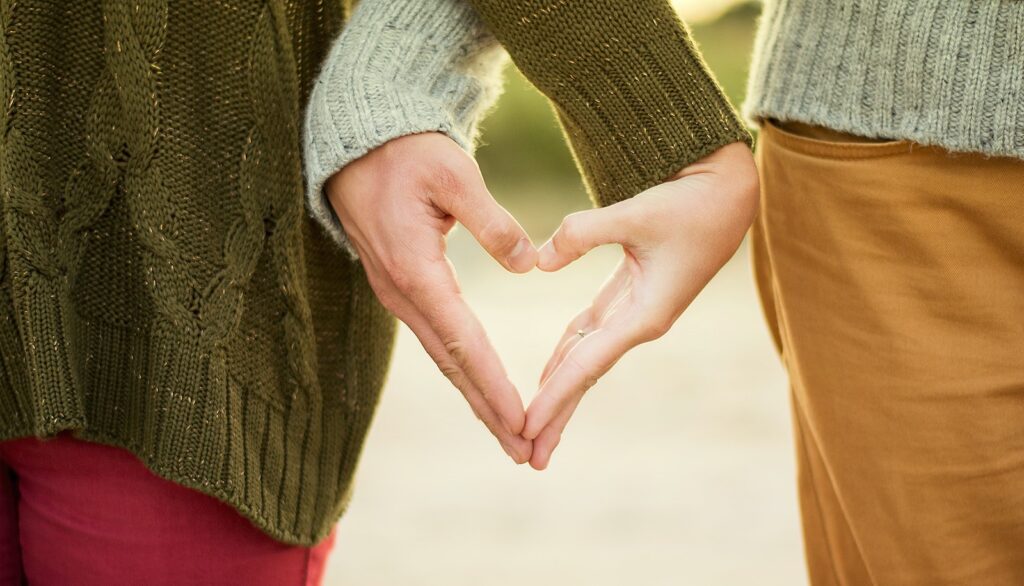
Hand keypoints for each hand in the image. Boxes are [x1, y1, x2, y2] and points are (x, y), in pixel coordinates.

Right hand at [325, 132, 537, 463]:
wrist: (356, 144)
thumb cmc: (405, 153)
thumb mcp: (453, 173)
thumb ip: (492, 221)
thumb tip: (528, 264)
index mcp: (416, 270)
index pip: (463, 341)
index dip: (494, 384)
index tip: (522, 420)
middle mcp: (402, 293)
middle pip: (452, 364)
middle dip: (488, 410)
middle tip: (523, 450)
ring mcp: (397, 293)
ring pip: (443, 357)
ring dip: (476, 396)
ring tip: (509, 432)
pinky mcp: (401, 287)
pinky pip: (436, 338)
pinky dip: (462, 369)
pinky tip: (480, 386)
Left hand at [524, 142, 759, 469]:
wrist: (728, 194)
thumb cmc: (690, 204)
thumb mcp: (637, 213)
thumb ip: (583, 234)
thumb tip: (538, 262)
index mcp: (645, 315)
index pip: (587, 365)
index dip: (554, 397)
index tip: (526, 427)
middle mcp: (639, 323)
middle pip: (586, 376)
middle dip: (557, 415)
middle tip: (527, 456)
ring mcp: (635, 313)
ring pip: (586, 359)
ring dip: (559, 392)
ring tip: (533, 427)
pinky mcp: (630, 296)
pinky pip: (590, 334)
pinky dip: (567, 355)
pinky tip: (548, 374)